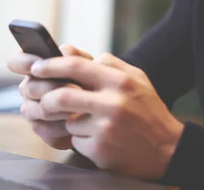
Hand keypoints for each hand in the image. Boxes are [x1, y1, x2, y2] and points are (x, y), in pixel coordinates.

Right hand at [7, 45, 92, 149]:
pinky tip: (78, 121)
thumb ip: (76, 56)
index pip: (16, 62)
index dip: (23, 63)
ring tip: (82, 106)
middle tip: (77, 87)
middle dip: (54, 87)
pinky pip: (45, 128)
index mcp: (36, 68)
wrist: (100, 111)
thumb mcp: (88, 66)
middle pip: (30, 87)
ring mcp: (31, 109)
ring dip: (62, 107)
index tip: (36, 65)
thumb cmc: (92, 83)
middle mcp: (29, 87)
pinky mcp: (40, 128)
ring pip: (39, 108)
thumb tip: (64, 52)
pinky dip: (65, 125)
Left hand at [30, 52, 184, 180]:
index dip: (51, 65)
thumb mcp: (137, 79)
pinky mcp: (99, 149)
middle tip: (40, 99)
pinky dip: (81, 138)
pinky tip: (98, 138)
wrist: (167, 149)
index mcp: (121, 81)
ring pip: (68, 120)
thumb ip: (110, 64)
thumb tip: (78, 54)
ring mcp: (105, 128)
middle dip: (45, 97)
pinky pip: (76, 140)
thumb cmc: (149, 111)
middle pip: (62, 95)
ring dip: (70, 121)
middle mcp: (113, 103)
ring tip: (88, 122)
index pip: (76, 66)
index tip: (37, 67)